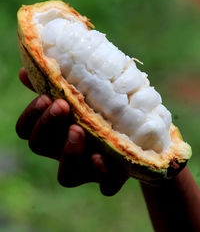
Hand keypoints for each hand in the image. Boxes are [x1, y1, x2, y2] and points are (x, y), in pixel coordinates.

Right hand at [16, 68, 127, 195]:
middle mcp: (65, 151)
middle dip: (47, 125)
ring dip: (68, 152)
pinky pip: (105, 186)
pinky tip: (100, 156)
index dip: (31, 116)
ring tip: (78, 128)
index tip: (45, 97)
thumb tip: (26, 70)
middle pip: (41, 147)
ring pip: (66, 175)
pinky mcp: (111, 176)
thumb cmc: (101, 106)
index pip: (27, 129)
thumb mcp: (82, 92)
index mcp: (54, 131)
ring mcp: (87, 168)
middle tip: (61, 105)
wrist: (137, 128)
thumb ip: (57, 83)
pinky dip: (102, 173)